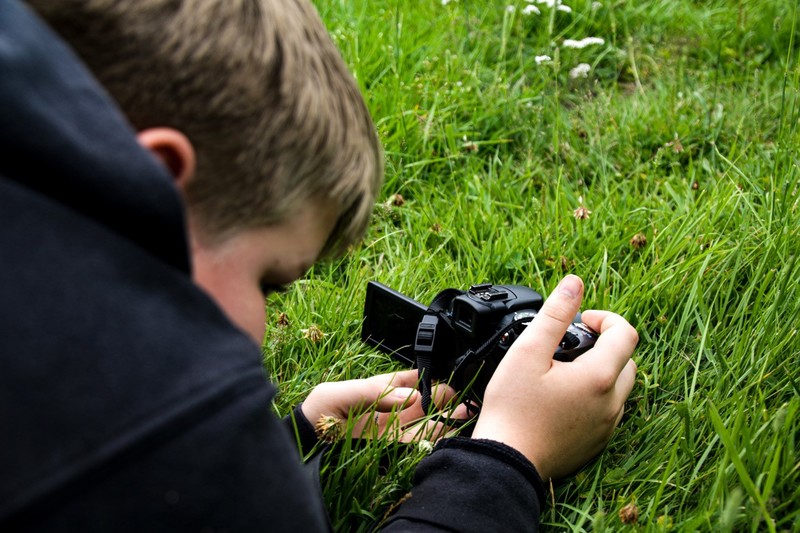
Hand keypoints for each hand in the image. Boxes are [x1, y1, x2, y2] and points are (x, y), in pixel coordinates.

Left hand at [301, 369, 467, 442]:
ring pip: (426, 422)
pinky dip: (433, 441)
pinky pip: (416, 444)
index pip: (413, 379)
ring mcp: (392, 428)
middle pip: (426, 401)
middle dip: (447, 398)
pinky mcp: (390, 448)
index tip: (452, 376)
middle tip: (466, 397)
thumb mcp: (342, 391)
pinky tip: (447, 437)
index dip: (432, 376)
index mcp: (382, 388)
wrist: (307, 442)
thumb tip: (407, 396)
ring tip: (467, 415)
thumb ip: (374, 392)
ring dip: (446, 419)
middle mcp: (392, 407)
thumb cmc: (319, 409)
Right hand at [472, 275, 637, 479]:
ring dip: (601, 370)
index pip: (626, 333)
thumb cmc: (512, 408)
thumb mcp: (527, 352)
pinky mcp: (597, 443)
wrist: (506, 461)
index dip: (604, 318)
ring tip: (563, 371)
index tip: (579, 321)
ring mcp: (606, 426)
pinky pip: (608, 411)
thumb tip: (574, 284)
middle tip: (569, 345)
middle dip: (604, 344)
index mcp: (599, 378)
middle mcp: (612, 404)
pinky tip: (562, 397)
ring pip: (619, 387)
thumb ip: (554, 315)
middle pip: (626, 360)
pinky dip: (595, 395)